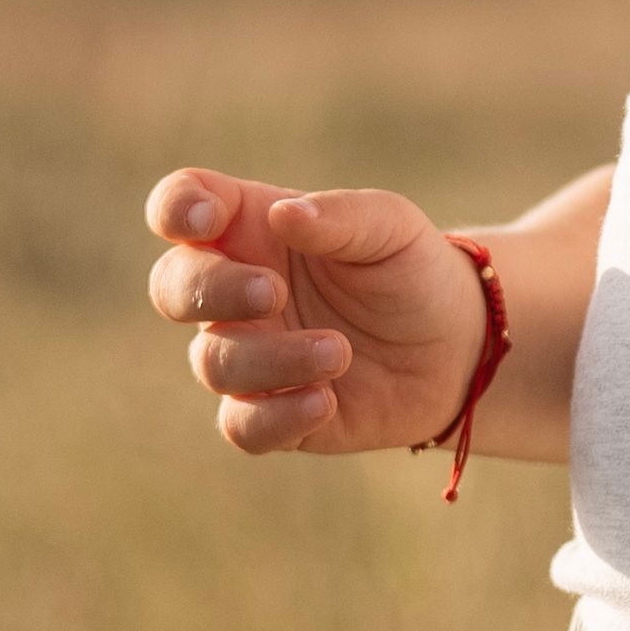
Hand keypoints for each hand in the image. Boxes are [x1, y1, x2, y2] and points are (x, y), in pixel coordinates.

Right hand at [140, 171, 490, 455]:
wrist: (458, 347)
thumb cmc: (411, 270)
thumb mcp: (390, 227)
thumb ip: (337, 216)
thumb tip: (281, 215)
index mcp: (249, 227)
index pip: (179, 205)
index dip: (174, 208)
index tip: (208, 219)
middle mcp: (234, 291)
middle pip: (172, 286)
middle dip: (211, 290)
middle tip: (275, 293)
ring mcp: (248, 353)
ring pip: (212, 362)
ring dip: (271, 359)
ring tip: (339, 351)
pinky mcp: (271, 414)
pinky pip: (241, 425)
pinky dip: (277, 416)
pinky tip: (327, 400)